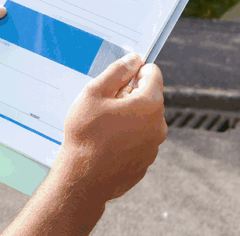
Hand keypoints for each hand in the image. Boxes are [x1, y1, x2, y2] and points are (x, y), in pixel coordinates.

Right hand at [54, 53, 167, 203]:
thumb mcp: (95, 92)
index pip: (153, 73)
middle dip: (129, 94)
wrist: (81, 180)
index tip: (119, 78)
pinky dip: (127, 136)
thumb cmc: (86, 135)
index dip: (135, 71)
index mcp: (149, 105)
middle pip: (149, 96)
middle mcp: (158, 126)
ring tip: (103, 126)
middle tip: (104, 105)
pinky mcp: (145, 162)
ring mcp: (153, 147)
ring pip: (143, 119)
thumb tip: (134, 59)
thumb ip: (117, 71)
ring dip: (128, 116)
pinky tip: (107, 143)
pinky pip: (139, 139)